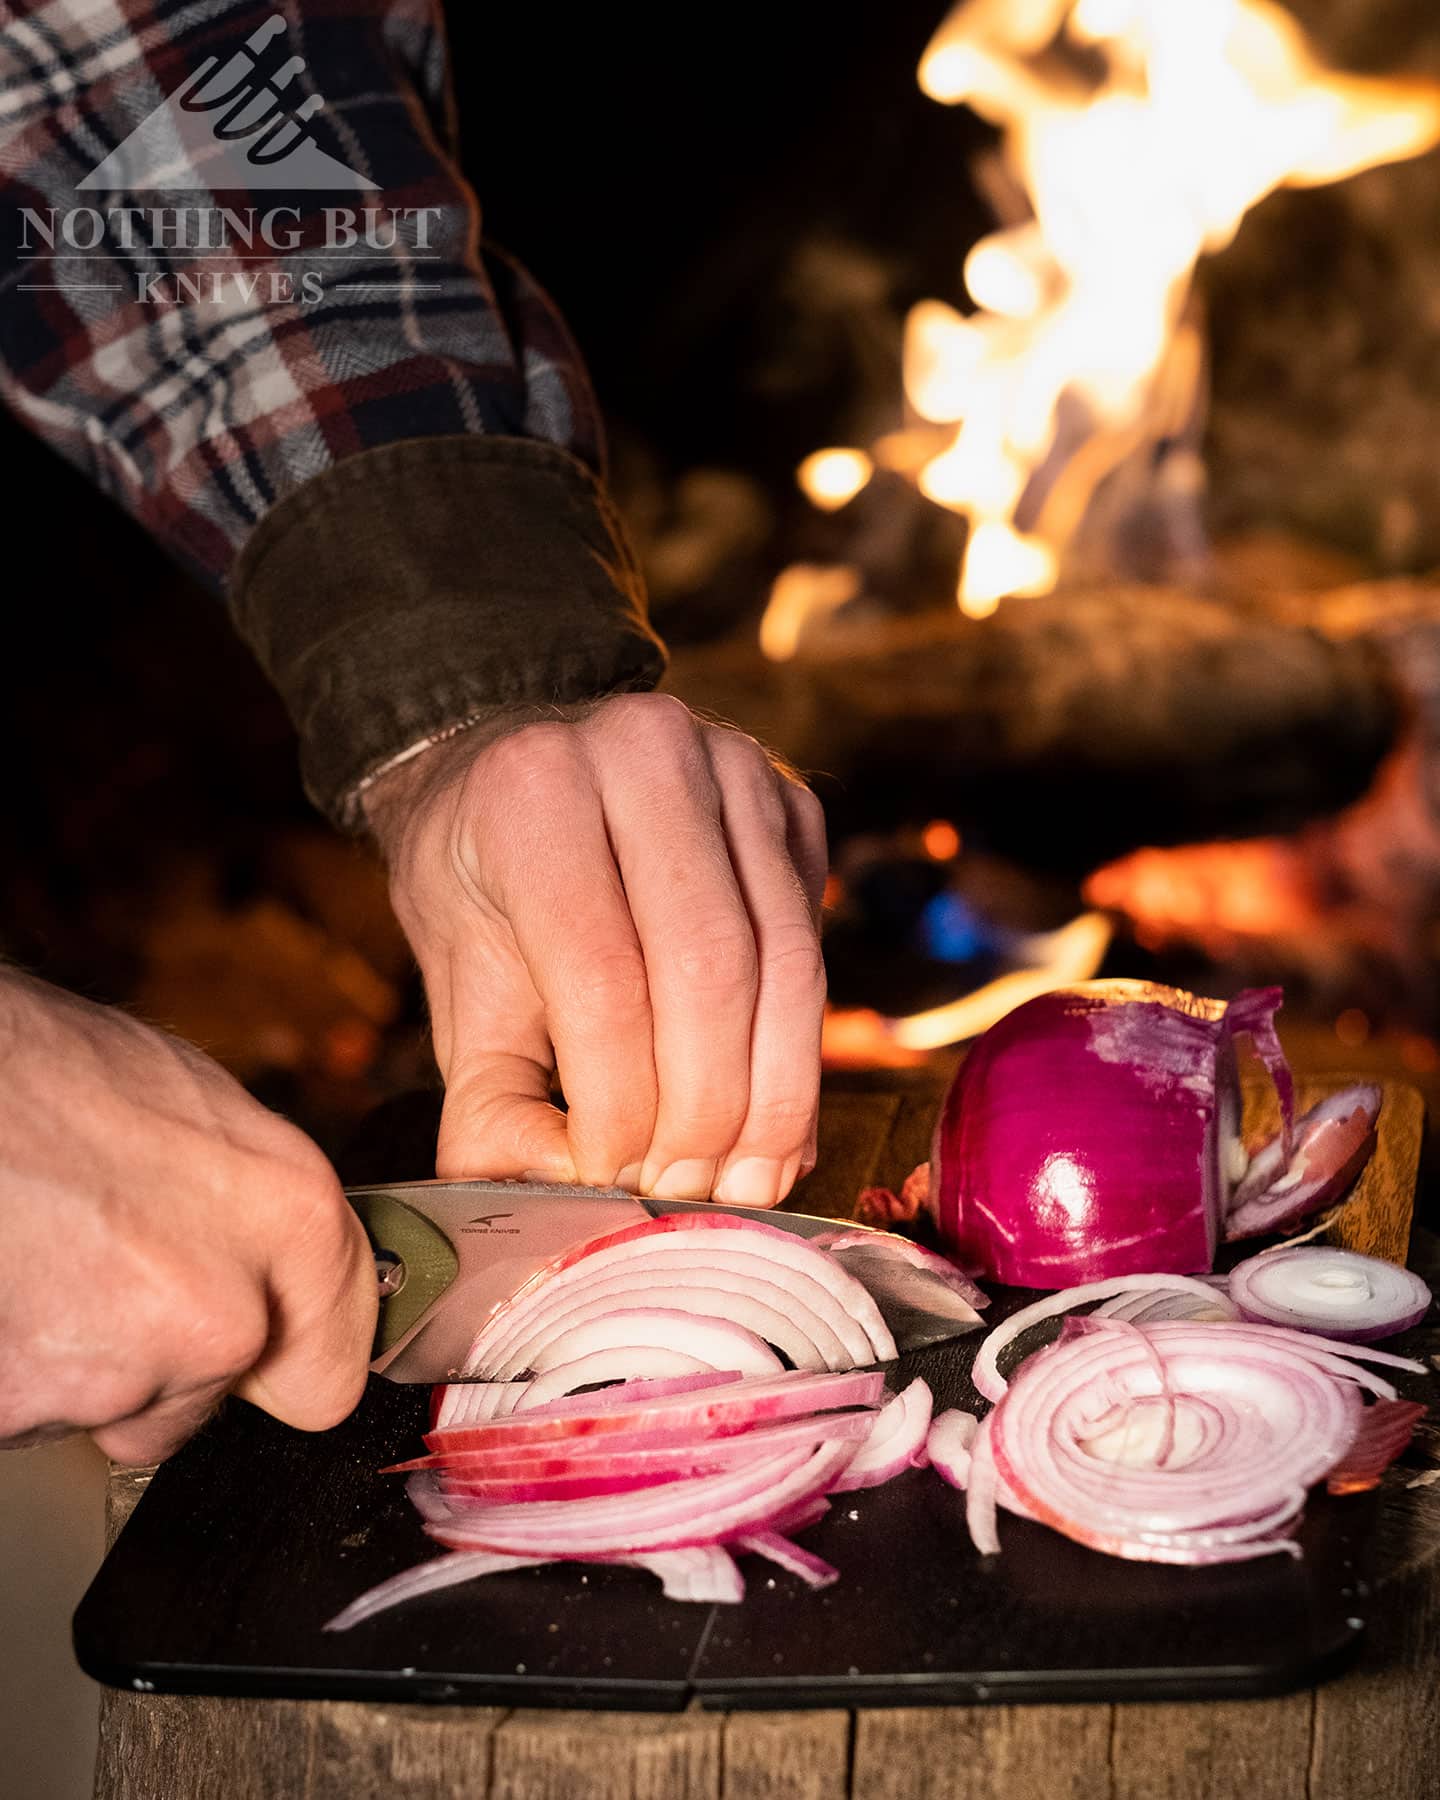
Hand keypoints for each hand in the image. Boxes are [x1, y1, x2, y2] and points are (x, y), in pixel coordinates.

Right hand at [0, 971, 375, 1463]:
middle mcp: (228, 1310)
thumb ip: (257, 1202)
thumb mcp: (200, 1107)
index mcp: (292, 1218)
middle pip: (216, 1392)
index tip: (274, 1347)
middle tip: (116, 1275)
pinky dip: (20, 1371)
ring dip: (88, 1360)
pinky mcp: (30, 1406)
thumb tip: (269, 1246)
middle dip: (175, 1357)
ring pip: (121, 1409)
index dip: (292, 1350)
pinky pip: (37, 1416)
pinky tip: (12, 1292)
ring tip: (48, 1260)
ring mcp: (128, 1372)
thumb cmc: (48, 1073)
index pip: (336, 1359)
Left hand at [367, 694, 828, 1207]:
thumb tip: (563, 1193)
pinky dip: (799, 1052)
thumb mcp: (459, 995)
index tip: (614, 1182)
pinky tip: (771, 1123)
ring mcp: (732, 767)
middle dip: (707, 1109)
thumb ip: (492, 1106)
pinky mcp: (791, 801)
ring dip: (773, 1095)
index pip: (602, 975)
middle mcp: (642, 751)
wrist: (517, 780)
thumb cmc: (483, 893)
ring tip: (741, 1182)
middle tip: (684, 1193)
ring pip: (786, 960)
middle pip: (710, 967)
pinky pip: (814, 944)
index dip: (620, 1102)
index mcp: (534, 790)